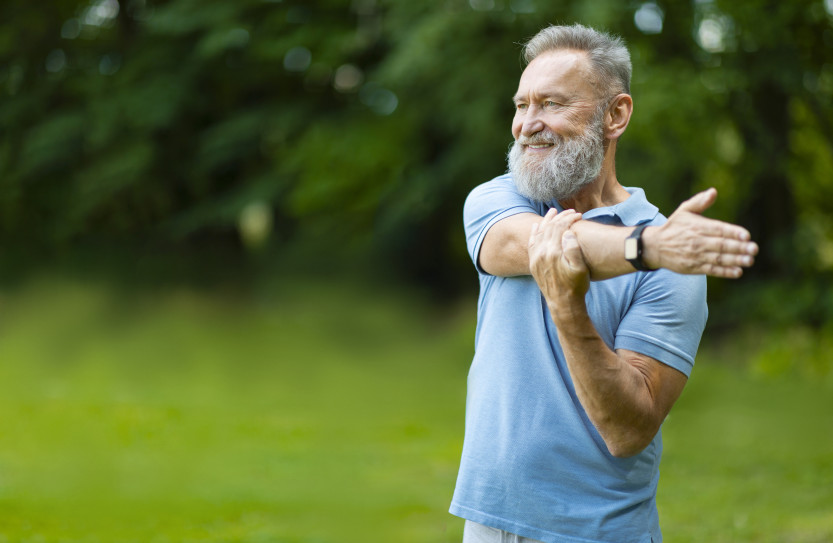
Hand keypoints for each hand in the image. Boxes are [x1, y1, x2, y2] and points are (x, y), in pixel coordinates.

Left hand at [528, 208, 589, 301]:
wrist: (563, 303)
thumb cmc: (575, 286)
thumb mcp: (580, 268)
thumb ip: (573, 249)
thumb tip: (568, 232)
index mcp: (552, 252)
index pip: (559, 227)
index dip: (569, 219)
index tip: (579, 215)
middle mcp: (541, 253)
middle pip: (549, 228)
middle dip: (560, 217)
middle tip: (570, 212)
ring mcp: (535, 258)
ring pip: (539, 233)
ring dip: (547, 221)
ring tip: (553, 211)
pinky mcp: (533, 263)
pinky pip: (531, 243)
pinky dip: (534, 233)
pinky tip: (536, 226)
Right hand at [642, 188, 758, 277]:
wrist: (655, 247)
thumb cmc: (674, 227)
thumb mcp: (684, 211)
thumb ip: (699, 201)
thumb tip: (714, 191)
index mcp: (697, 227)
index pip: (718, 229)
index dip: (732, 232)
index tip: (746, 235)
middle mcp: (697, 241)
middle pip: (721, 245)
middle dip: (739, 248)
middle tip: (754, 249)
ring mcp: (695, 256)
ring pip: (718, 258)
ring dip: (735, 260)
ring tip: (749, 261)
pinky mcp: (694, 267)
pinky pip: (712, 270)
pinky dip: (725, 272)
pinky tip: (737, 272)